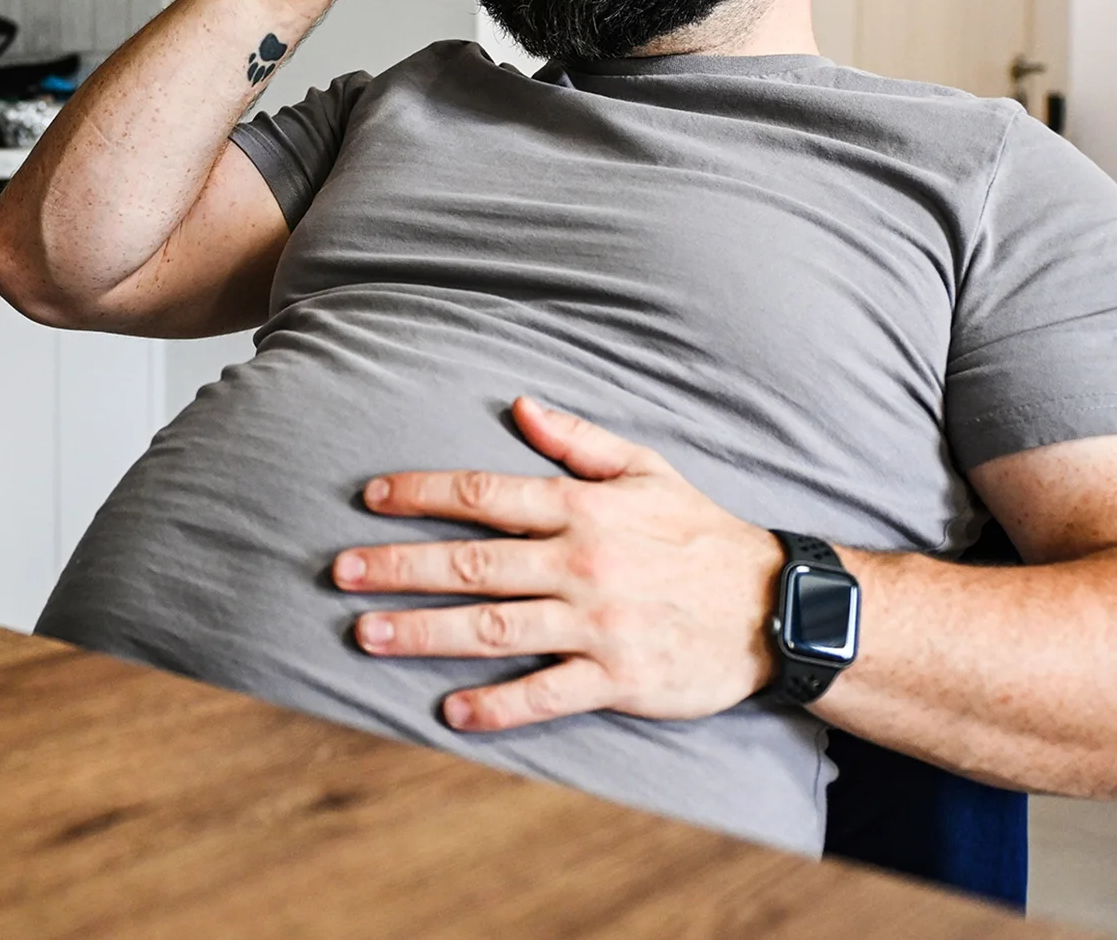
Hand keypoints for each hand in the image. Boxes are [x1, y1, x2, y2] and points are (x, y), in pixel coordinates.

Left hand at [332, 397, 787, 732]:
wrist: (776, 607)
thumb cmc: (703, 535)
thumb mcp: (648, 469)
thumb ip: (578, 441)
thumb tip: (521, 404)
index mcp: (585, 509)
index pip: (486, 495)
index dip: (422, 494)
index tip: (371, 498)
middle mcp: (583, 565)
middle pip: (472, 564)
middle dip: (399, 566)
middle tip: (340, 572)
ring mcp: (598, 625)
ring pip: (495, 629)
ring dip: (425, 633)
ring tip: (367, 635)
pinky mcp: (617, 679)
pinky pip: (546, 694)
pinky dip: (497, 706)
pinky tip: (450, 712)